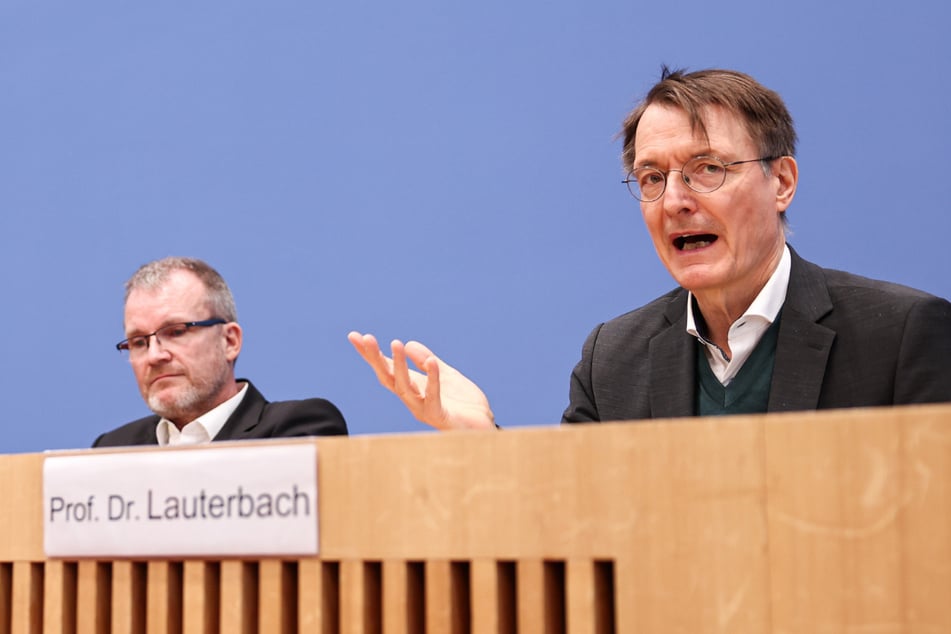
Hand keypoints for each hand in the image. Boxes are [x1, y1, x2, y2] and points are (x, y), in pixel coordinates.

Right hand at [347, 331, 495, 429]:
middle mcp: (413, 399)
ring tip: (396, 343)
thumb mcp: (445, 374)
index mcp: (413, 388)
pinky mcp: (441, 416)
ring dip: (399, 365)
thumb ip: (427, 361)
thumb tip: (408, 343)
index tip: (355, 336)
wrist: (483, 427)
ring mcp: (424, 409)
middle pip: (389, 378)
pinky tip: (431, 361)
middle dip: (376, 359)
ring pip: (405, 387)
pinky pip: (433, 396)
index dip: (371, 355)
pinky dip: (432, 378)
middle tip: (366, 338)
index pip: (387, 370)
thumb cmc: (463, 404)